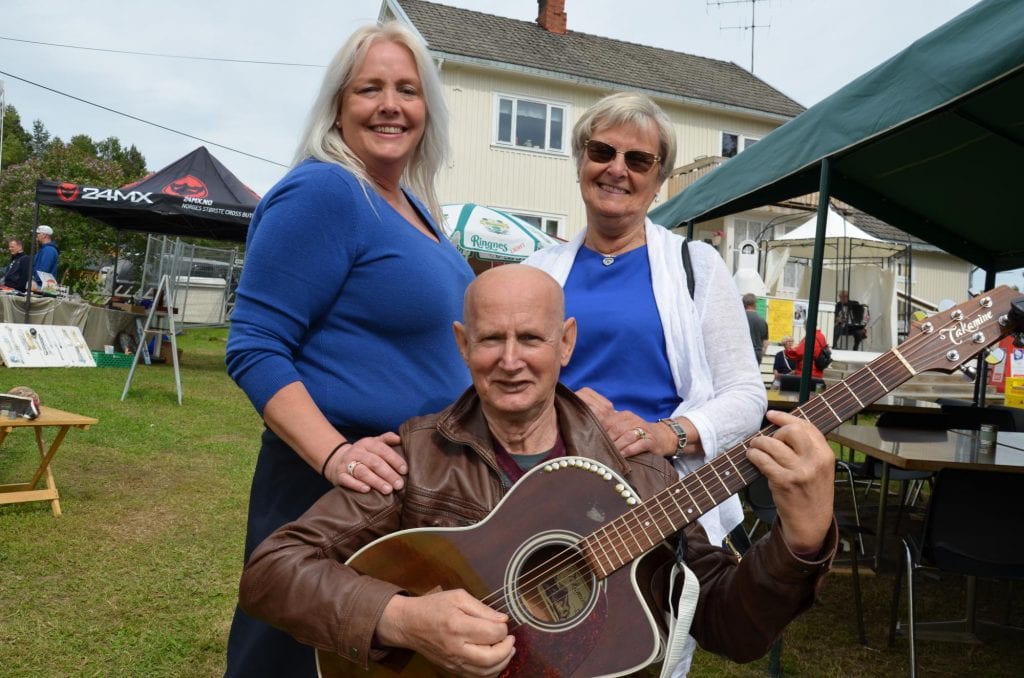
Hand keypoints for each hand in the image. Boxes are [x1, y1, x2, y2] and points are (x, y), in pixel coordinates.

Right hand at [327, 432, 405, 493]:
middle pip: (374, 462)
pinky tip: (367, 490)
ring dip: (376, 481)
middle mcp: (357, 452)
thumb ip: (387, 439)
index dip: (395, 460)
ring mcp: (347, 464)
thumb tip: (400, 438)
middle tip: (399, 484)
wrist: (339, 460)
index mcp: (367, 443)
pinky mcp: (339, 475)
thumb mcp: (374, 443)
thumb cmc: (364, 454)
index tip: (405, 470)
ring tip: (388, 490)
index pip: (383, 450)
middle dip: (388, 474)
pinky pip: (347, 480)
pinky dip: (357, 485)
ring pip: (362, 472)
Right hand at [376, 590, 514, 676]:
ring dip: (502, 662)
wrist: (409, 624)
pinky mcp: (451, 669)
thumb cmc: (433, 607)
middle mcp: (456, 648)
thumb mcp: (458, 597)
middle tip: (511, 639)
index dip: (503, 629)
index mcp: (457, 626)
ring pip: (485, 672)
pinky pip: (476, 677)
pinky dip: (490, 672)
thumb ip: (482, 609)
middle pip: (491, 658)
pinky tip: (495, 660)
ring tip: (507, 650)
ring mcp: (453, 662)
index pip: (492, 634)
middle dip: (507, 649)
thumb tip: (503, 620)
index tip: (502, 623)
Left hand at [575, 387, 662, 457]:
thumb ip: (609, 427)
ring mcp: (643, 429)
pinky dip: (630, 450)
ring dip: (617, 446)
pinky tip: (623, 456)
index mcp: (624, 415)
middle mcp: (633, 420)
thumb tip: (588, 432)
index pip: (608, 421)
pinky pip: (639, 444)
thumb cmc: (636, 434)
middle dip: (607, 440)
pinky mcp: (651, 440)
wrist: (662, 437)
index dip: (600, 430)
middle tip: (599, 450)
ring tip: (610, 454)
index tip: (591, 440)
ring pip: (627, 436)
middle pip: (616, 428)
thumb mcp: (623, 426)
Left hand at [746, 410, 834, 553]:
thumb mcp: (820, 469)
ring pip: (773, 444)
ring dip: (759, 443)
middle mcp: (815, 461)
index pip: (806, 426)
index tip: (771, 415)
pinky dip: (754, 455)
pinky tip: (752, 457)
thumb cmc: (811, 493)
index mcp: (826, 454)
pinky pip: (763, 460)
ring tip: (755, 448)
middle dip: (774, 432)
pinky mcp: (784, 482)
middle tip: (767, 441)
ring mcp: (800, 472)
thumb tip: (782, 426)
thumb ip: (808, 449)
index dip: (786, 418)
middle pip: (791, 431)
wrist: (811, 524)